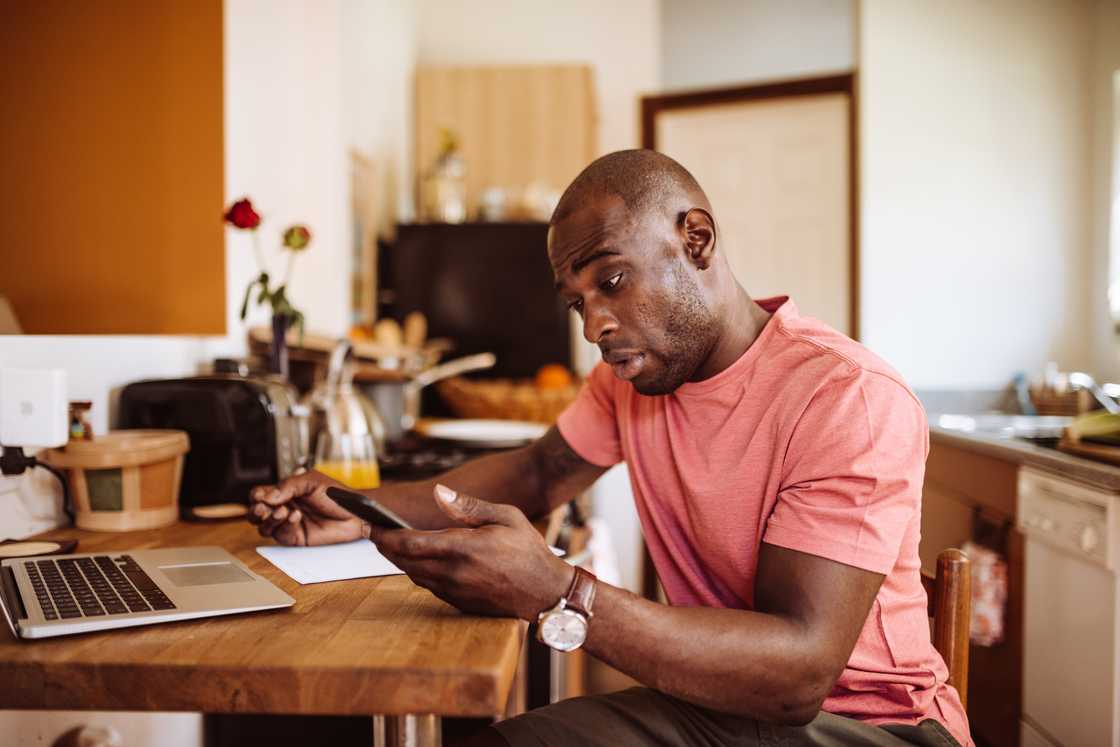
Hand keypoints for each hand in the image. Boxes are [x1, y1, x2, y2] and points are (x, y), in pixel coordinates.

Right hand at [248, 470, 366, 545]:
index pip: (260, 494)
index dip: (258, 496)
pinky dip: (285, 526)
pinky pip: (280, 535)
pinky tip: (296, 516)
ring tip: (283, 511)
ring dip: (269, 519)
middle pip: (256, 513)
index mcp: (285, 492)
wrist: (355, 514)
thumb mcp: (312, 481)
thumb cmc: (337, 495)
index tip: (262, 496)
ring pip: (264, 527)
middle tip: (265, 508)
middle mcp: (284, 507)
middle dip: (256, 511)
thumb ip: (288, 486)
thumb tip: (267, 496)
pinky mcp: (295, 538)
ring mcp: (288, 524)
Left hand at [371, 484, 573, 619]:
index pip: (410, 542)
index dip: (385, 534)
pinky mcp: (458, 603)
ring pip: (413, 574)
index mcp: (463, 548)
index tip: (370, 524)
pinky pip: (428, 585)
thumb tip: (439, 493)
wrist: (546, 593)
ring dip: (399, 559)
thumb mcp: (506, 516)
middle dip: (385, 545)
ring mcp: (455, 591)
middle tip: (373, 530)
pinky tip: (417, 559)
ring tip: (391, 542)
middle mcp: (454, 572)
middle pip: (404, 560)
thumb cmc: (529, 551)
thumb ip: (469, 506)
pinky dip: (417, 571)